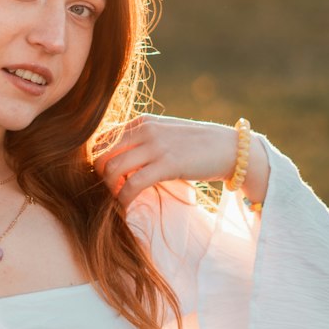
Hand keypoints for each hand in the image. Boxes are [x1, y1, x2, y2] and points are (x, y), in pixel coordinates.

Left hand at [93, 114, 242, 210]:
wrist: (230, 149)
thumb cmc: (197, 145)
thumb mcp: (165, 134)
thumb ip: (143, 140)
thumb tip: (120, 158)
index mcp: (142, 121)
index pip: (102, 138)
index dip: (98, 160)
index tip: (108, 176)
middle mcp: (144, 130)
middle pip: (100, 154)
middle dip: (99, 176)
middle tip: (111, 190)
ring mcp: (155, 146)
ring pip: (111, 169)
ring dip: (110, 189)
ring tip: (120, 199)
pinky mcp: (167, 165)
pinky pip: (132, 184)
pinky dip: (124, 199)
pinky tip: (127, 206)